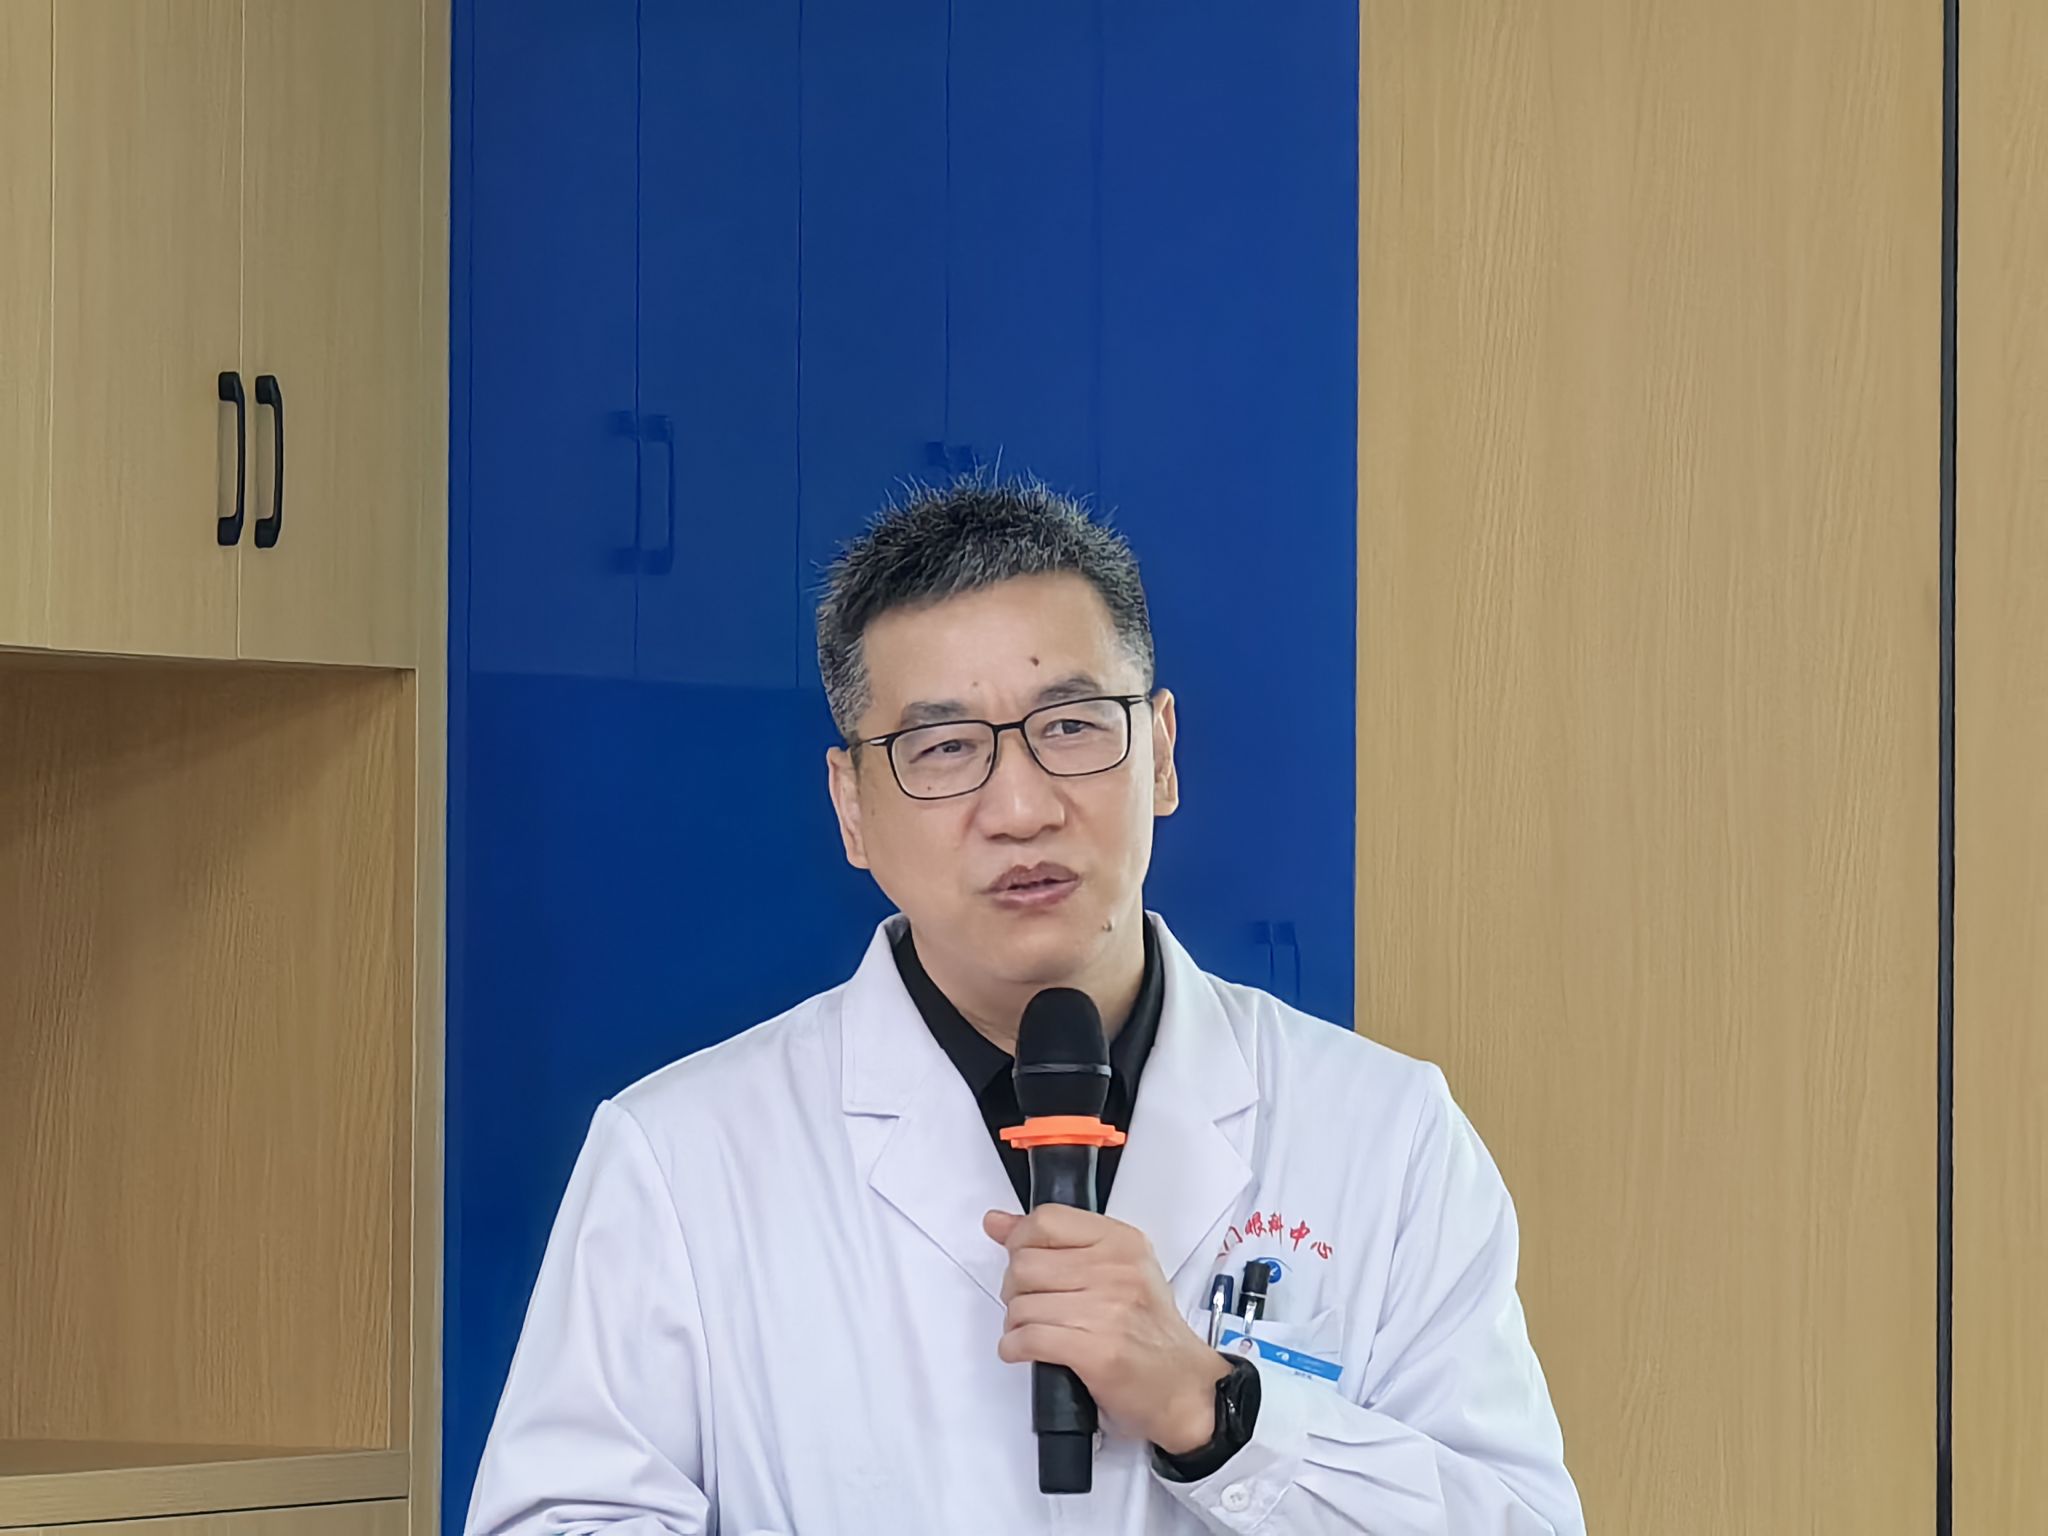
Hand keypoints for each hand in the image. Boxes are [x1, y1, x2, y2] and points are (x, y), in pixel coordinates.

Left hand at [983, 1206, 1230, 1455]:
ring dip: (1015, 1323)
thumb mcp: (1116, 1268)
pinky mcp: (1096, 1352)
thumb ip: (1057, 1241)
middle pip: (1025, 1264)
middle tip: (1028, 1302)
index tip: (1019, 1256)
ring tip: (1032, 1329)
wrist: (1183, 1385)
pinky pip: (1028, 1339)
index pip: (1046, 1221)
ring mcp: (1107, 1311)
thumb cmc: (1150, 1330)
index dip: (1019, 1240)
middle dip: (1013, 1288)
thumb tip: (997, 1222)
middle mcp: (1115, 1271)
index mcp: (1121, 1242)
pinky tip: (1025, 1349)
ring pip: (1022, 1304)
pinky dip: (1015, 1347)